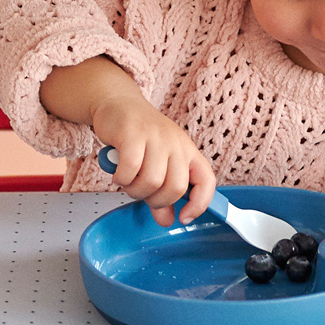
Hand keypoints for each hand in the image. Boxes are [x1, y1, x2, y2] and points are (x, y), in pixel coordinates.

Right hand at [91, 93, 215, 226]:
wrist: (118, 103)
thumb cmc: (140, 135)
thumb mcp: (157, 164)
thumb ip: (162, 193)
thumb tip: (167, 221)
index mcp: (188, 151)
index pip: (206, 181)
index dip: (199, 204)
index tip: (184, 218)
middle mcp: (176, 143)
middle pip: (176, 188)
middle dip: (157, 201)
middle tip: (143, 194)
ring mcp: (155, 137)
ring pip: (152, 181)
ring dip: (135, 190)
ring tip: (128, 181)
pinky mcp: (133, 134)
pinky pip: (130, 169)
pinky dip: (122, 178)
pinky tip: (118, 173)